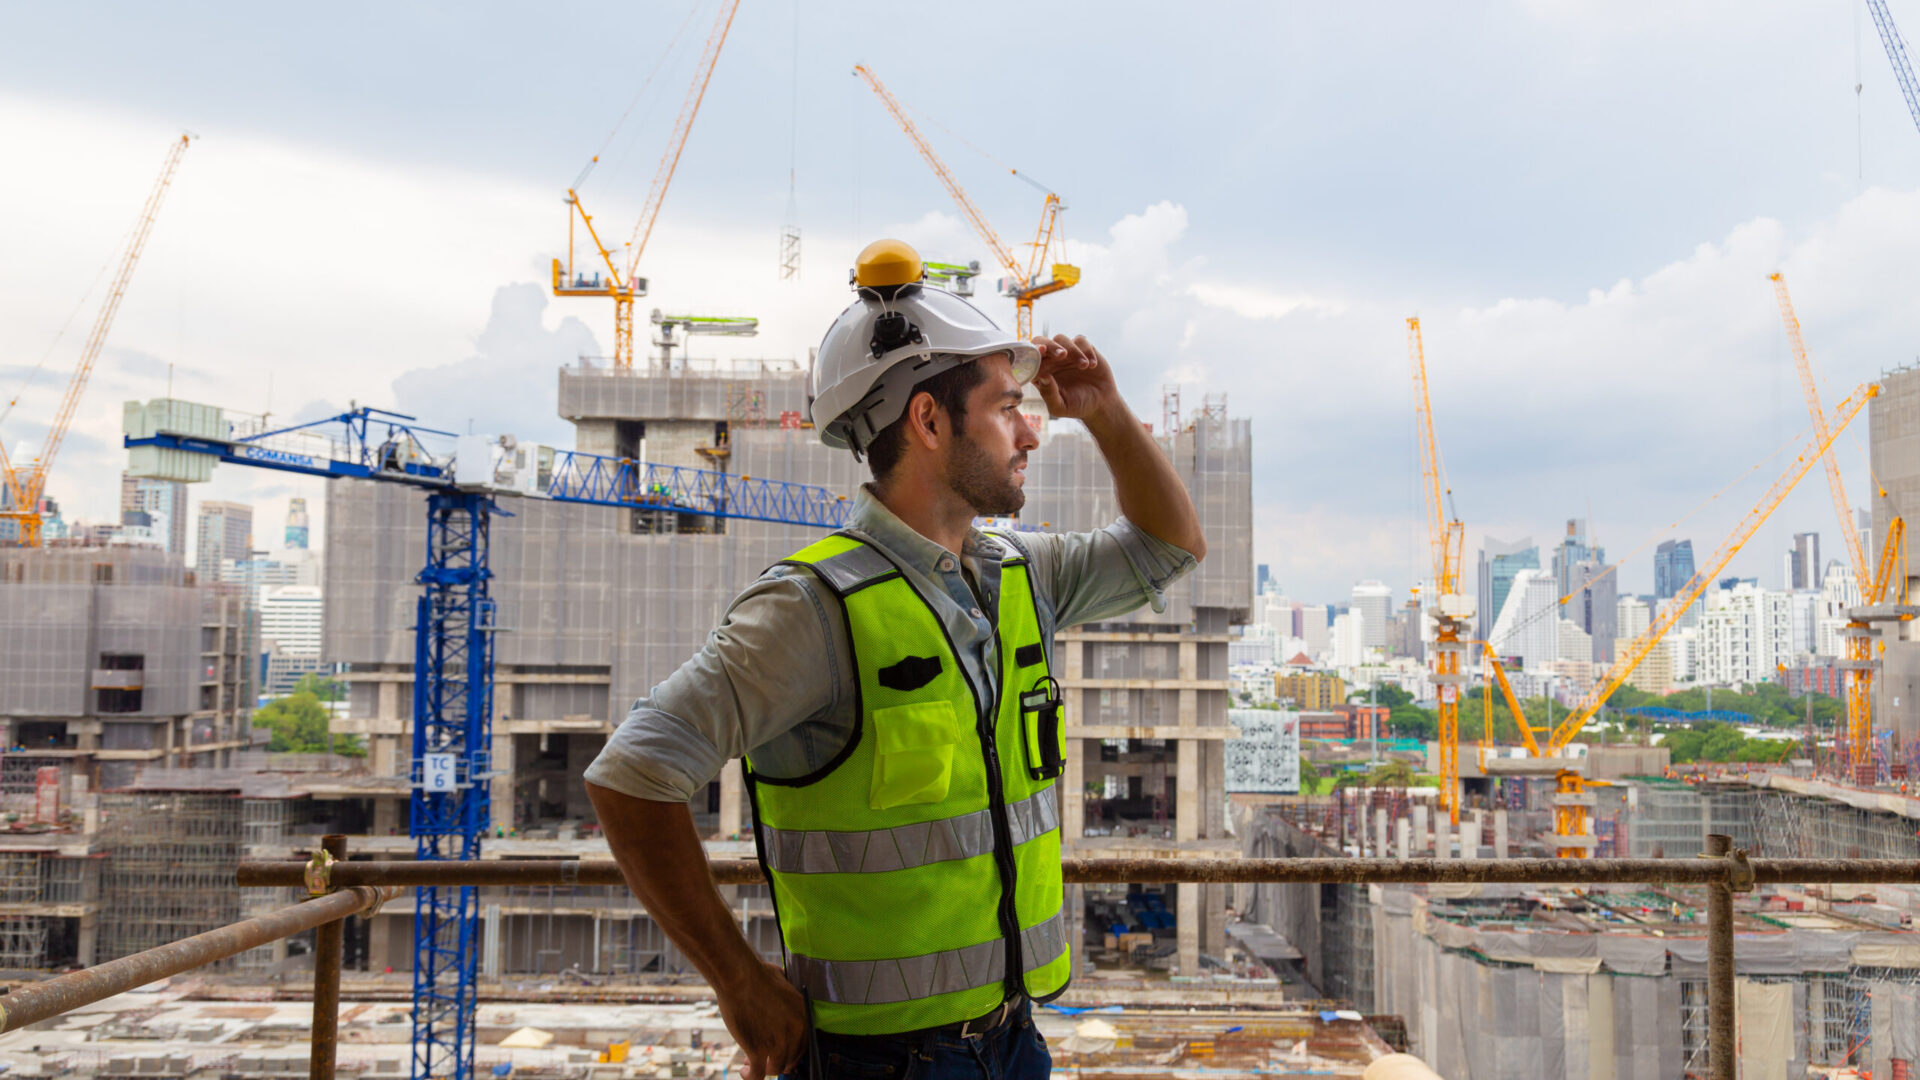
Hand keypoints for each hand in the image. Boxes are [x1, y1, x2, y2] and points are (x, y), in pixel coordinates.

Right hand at [721, 960, 807, 1079]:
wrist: (738, 978)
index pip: (803, 1044)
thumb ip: (786, 990)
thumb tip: (782, 986)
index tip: (778, 1051)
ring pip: (776, 1069)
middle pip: (791, 1059)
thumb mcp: (781, 979)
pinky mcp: (759, 1050)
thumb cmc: (755, 974)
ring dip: (764, 1068)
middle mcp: (795, 1031)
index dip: (790, 1051)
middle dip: (777, 1060)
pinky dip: (750, 1076)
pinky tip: (744, 1072)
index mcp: (802, 1015)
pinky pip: (758, 1074)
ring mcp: (778, 1042)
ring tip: (750, 1064)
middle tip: (763, 1058)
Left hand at [1031, 334, 1124, 428]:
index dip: (1032, 352)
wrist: (1099, 403)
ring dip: (1072, 350)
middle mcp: (1050, 360)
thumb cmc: (1076, 406)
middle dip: (1050, 346)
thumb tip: (1042, 377)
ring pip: (1061, 339)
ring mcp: (1066, 353)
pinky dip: (1086, 351)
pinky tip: (1092, 365)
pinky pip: (1081, 341)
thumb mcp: (1060, 407)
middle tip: (1062, 355)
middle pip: (1042, 341)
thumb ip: (1049, 394)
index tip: (1041, 351)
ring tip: (1083, 366)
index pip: (1030, 358)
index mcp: (1040, 372)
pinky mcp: (1082, 349)